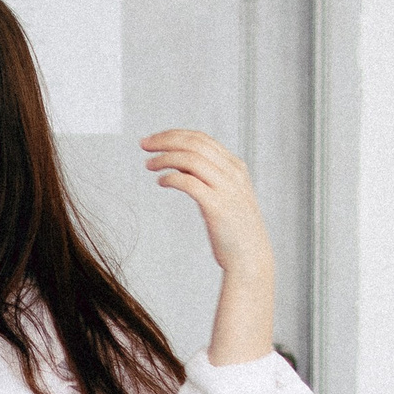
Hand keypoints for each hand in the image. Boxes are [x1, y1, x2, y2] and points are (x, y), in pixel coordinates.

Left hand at [140, 130, 272, 276]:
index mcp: (235, 167)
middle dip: (165, 140)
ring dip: (165, 158)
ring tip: (149, 164)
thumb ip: (205, 176)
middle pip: (194, 144)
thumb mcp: (223, 195)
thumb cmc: (233, 230)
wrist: (250, 259)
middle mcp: (233, 173)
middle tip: (144, 145)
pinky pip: (189, 182)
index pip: (201, 139)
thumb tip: (175, 161)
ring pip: (191, 159)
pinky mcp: (217, 206)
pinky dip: (171, 177)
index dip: (174, 135)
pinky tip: (161, 182)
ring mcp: (226, 189)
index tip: (154, 140)